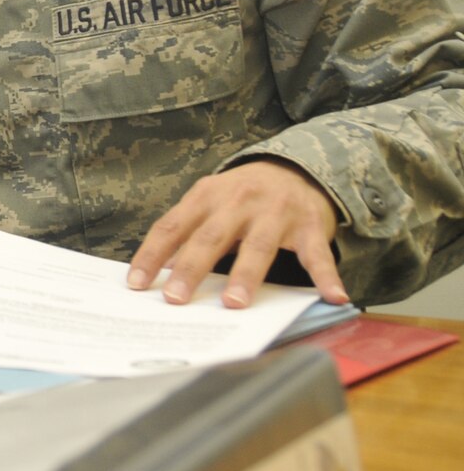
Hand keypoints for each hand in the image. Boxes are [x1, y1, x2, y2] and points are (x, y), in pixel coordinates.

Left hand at [127, 159, 347, 307]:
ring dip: (246, 276)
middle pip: (211, 237)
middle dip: (192, 268)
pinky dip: (325, 276)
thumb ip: (187, 232)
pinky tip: (332, 296)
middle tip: (177, 299)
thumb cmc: (242, 195)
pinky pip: (318, 254)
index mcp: (206, 196)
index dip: (152, 255)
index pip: (172, 227)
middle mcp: (239, 201)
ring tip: (234, 303)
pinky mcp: (310, 225)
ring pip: (258, 247)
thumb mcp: (209, 203)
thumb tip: (161, 270)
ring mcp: (276, 213)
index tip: (137, 285)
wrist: (296, 167)